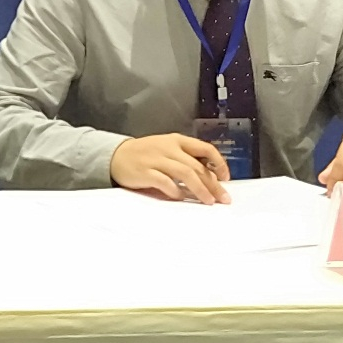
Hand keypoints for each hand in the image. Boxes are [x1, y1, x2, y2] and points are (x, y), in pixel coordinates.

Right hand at [109, 133, 230, 204]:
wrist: (116, 156)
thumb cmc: (145, 154)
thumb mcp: (167, 149)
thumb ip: (185, 159)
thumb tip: (209, 177)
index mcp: (176, 140)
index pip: (205, 148)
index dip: (218, 163)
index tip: (225, 178)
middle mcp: (168, 148)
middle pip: (197, 166)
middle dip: (213, 184)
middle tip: (223, 198)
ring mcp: (156, 159)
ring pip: (186, 174)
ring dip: (200, 189)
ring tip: (208, 201)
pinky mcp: (145, 172)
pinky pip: (166, 182)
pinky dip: (176, 191)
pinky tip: (181, 198)